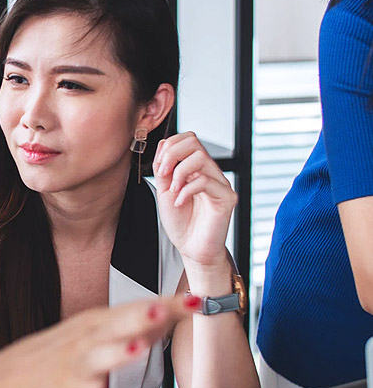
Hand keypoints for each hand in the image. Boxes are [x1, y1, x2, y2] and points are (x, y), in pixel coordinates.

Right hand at [0, 295, 198, 387]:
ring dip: (117, 354)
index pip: (136, 309)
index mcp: (96, 324)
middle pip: (117, 326)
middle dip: (139, 317)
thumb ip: (131, 326)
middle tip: (163, 309)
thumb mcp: (92, 332)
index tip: (196, 300)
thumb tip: (169, 313)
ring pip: (98, 361)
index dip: (167, 305)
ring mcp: (75, 369)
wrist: (10, 379)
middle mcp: (86, 342)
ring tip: (137, 349)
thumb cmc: (58, 354)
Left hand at [152, 132, 235, 272]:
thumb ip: (164, 169)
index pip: (187, 139)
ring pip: (200, 158)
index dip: (170, 146)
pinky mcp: (227, 198)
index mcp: (196, 168)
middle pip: (194, 141)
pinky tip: (179, 203)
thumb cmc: (181, 222)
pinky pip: (206, 181)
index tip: (159, 168)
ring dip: (179, 173)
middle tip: (164, 175)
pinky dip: (186, 190)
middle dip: (172, 155)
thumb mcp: (165, 191)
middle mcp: (211, 172)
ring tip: (173, 191)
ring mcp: (220, 183)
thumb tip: (164, 145)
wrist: (192, 248)